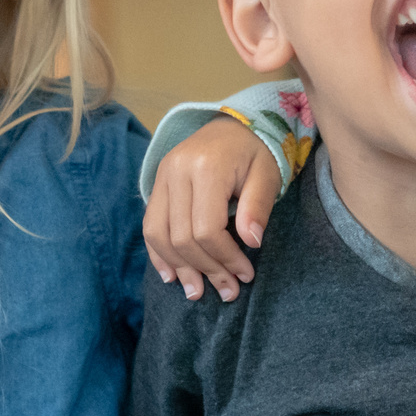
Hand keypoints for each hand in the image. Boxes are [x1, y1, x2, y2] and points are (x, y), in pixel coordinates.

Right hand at [144, 117, 282, 300]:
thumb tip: (252, 242)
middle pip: (181, 236)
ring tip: (197, 291)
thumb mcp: (266, 175)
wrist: (234, 125)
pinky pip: (149, 225)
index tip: (245, 275)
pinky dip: (158, 253)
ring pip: (159, 234)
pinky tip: (171, 275)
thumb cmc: (255, 152)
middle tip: (227, 291)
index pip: (207, 229)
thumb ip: (257, 207)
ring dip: (179, 268)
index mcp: (205, 167)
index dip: (225, 258)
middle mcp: (176, 171)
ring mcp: (162, 176)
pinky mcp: (157, 183)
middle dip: (205, 269)